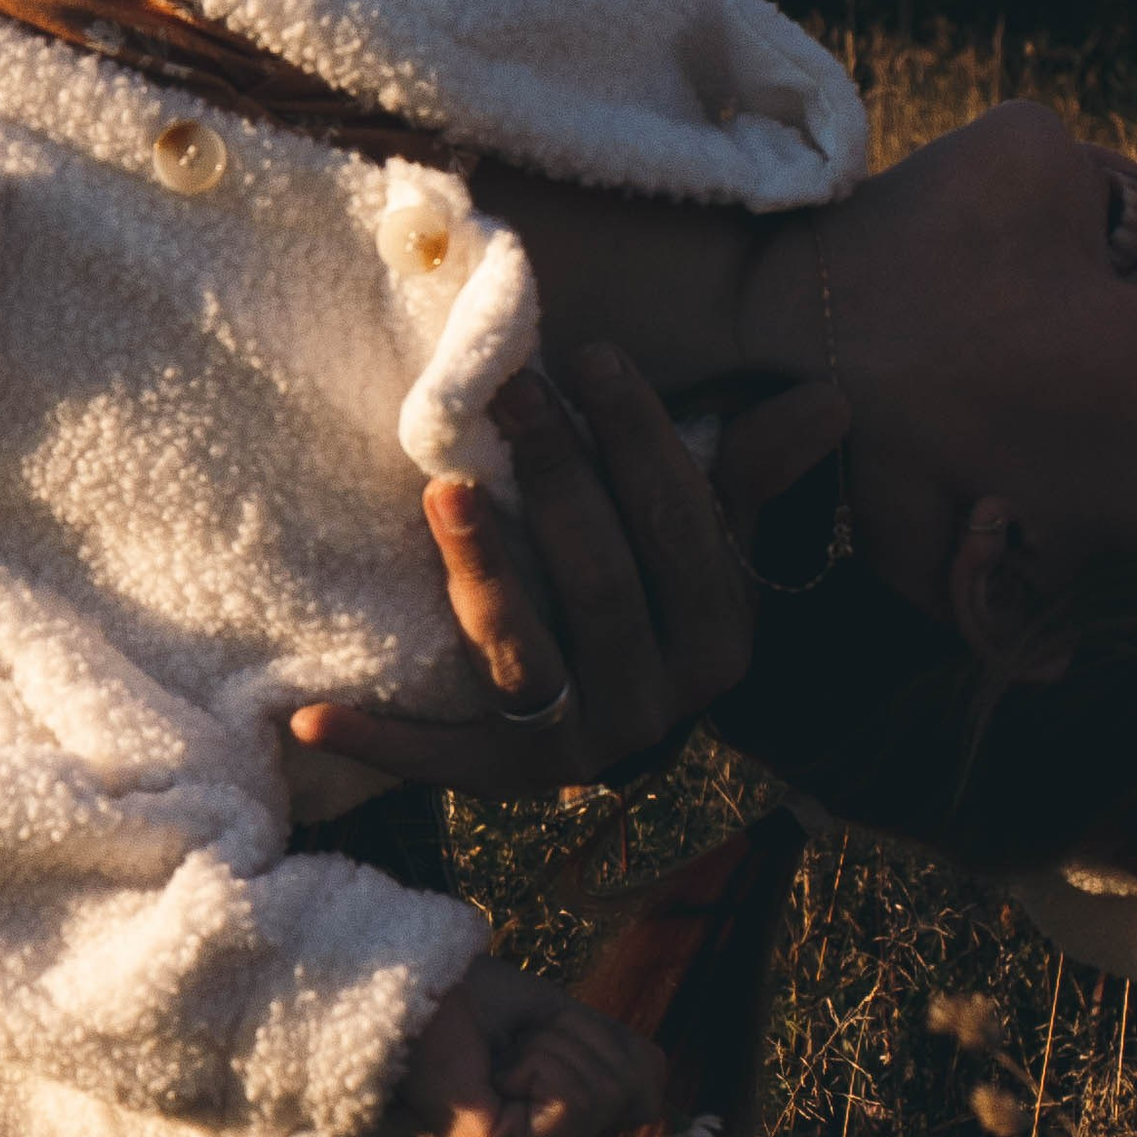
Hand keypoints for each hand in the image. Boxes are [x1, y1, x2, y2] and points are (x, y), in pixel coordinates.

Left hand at [291, 349, 846, 800]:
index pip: (684, 528)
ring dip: (481, 572)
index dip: (643, 441)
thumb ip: (751, 473)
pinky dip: (377, 741)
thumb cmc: (656, 598)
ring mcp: (578, 748)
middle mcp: (660, 705)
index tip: (591, 355)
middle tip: (511, 388)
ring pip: (526, 653)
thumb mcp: (711, 543)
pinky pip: (436, 760)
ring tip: (442, 490)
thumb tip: (829, 399)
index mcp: (722, 641)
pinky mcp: (500, 781)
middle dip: (558, 477)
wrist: (615, 725)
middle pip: (602, 582)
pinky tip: (307, 716)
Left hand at [392, 952, 666, 1136]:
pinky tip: (492, 1073)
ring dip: (550, 1047)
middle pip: (627, 1089)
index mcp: (557, 1128)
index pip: (646, 1081)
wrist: (411, 988)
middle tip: (515, 1041)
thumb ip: (620, 1064)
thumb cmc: (475, 1003)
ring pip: (600, 1093)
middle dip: (576, 1041)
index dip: (604, 1037)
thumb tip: (656, 1104)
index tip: (542, 1031)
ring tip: (498, 1055)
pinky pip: (573, 1100)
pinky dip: (537, 1062)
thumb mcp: (567, 1024)